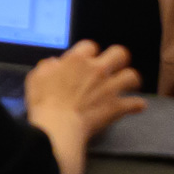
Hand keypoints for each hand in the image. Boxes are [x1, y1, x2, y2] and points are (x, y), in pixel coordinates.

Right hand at [16, 40, 143, 146]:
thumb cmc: (44, 103)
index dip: (89, 52)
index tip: (86, 60)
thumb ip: (47, 67)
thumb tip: (54, 64)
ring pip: (132, 76)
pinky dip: (136, 105)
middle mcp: (97, 70)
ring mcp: (110, 88)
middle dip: (118, 58)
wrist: (58, 127)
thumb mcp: (36, 78)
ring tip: (127, 84)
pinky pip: (135, 103)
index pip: (90, 46)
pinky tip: (136, 106)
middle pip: (119, 53)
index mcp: (77, 60)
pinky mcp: (116, 107)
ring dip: (130, 80)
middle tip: (114, 65)